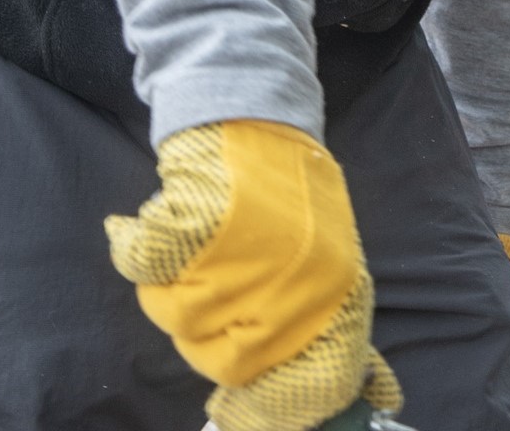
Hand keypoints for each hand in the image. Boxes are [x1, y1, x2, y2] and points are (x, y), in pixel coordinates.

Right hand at [107, 119, 401, 430]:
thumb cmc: (289, 186)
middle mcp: (296, 282)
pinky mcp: (195, 222)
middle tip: (212, 280)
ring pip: (175, 315)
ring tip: (195, 238)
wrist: (258, 109)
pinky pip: (142, 262)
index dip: (268, 409)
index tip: (235, 411)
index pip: (312, 384)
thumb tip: (375, 393)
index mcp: (337, 290)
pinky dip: (133, 242)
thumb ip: (328, 321)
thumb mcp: (329, 255)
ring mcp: (244, 255)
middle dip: (207, 331)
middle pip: (223, 359)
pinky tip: (143, 224)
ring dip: (171, 280)